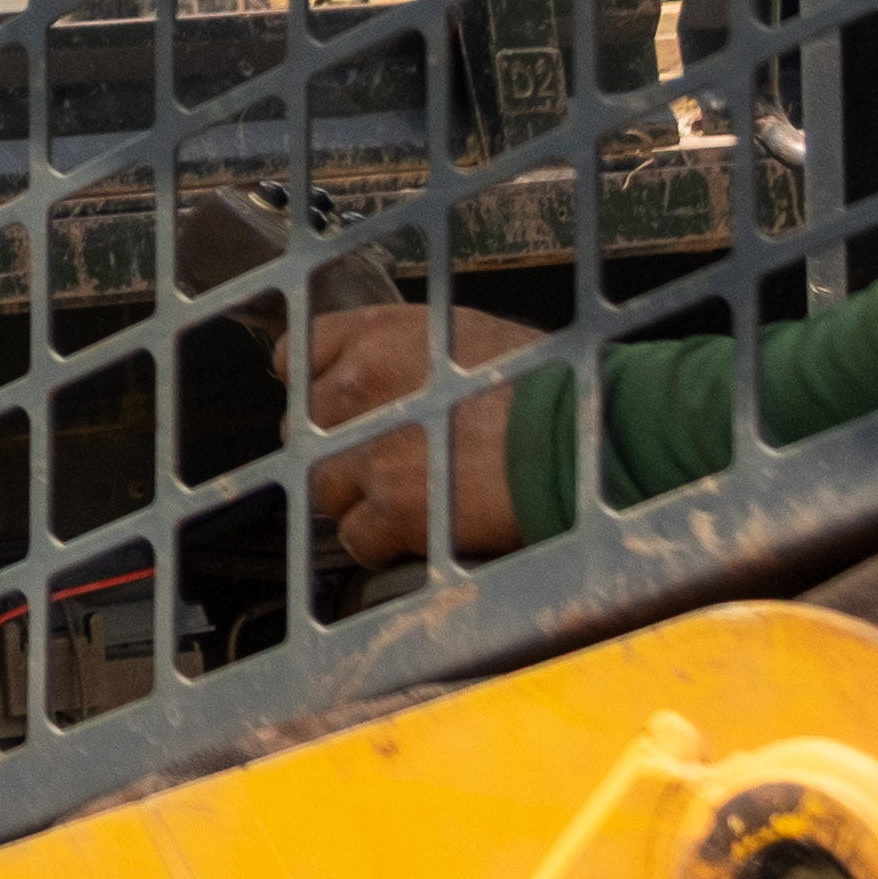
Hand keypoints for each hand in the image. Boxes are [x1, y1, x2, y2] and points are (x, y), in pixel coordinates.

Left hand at [305, 299, 549, 570]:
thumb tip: (393, 381)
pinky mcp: (390, 507)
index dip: (315, 390)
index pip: (296, 358)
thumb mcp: (469, 340)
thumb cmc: (549, 387)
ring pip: (324, 488)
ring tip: (406, 502)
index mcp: (379, 335)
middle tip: (383, 463)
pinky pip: (356, 536)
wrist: (581, 438)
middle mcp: (361, 385)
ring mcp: (369, 449)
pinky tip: (416, 535)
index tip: (336, 409)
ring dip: (358, 500)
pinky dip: (380, 543)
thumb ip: (410, 359)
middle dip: (338, 449)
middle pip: (305, 431)